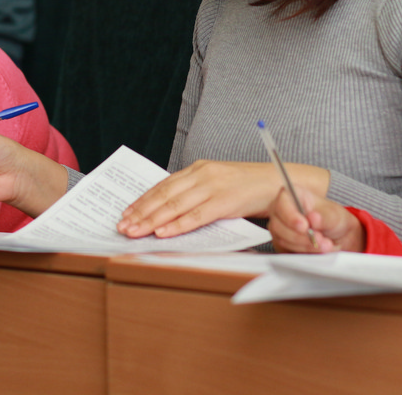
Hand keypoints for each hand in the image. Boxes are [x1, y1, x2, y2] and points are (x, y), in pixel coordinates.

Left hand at [117, 160, 329, 238]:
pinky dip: (177, 224)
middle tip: (123, 226)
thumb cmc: (247, 187)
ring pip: (175, 205)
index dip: (142, 201)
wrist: (278, 183)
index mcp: (198, 169)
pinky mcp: (225, 201)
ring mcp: (213, 186)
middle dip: (141, 212)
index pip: (163, 185)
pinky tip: (163, 232)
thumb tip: (169, 211)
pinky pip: (197, 215)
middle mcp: (202, 174)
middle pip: (164, 195)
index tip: (126, 213)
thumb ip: (195, 193)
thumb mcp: (217, 185)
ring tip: (136, 232)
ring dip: (152, 220)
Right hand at [268, 186, 363, 252]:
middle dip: (301, 236)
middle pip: (279, 225)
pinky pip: (287, 251)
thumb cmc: (332, 219)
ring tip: (324, 245)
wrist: (336, 235)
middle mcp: (281, 211)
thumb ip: (325, 218)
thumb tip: (313, 218)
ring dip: (305, 245)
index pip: (283, 203)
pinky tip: (317, 250)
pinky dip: (303, 252)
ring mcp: (280, 228)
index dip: (291, 216)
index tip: (304, 226)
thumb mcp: (335, 216)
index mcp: (292, 195)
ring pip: (283, 240)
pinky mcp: (282, 243)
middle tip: (320, 239)